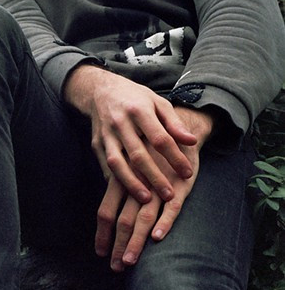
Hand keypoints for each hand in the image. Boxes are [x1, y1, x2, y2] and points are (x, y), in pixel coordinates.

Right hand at [64, 65, 198, 203]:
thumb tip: (192, 141)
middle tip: (170, 195)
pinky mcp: (96, 143)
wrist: (100, 90)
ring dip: (132, 183)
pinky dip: (117, 180)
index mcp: (139, 110)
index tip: (188, 173)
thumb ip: (174, 123)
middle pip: (138, 154)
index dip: (175, 157)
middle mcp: (120, 123)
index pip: (160, 138)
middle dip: (155, 177)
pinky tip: (128, 191)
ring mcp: (106, 135)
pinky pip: (105, 165)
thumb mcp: (158, 102)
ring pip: (117, 163)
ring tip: (147, 199)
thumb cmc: (135, 98)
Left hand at [92, 105, 213, 270]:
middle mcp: (136, 184)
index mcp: (121, 180)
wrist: (176, 126)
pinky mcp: (179, 185)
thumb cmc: (149, 149)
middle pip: (122, 220)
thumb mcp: (129, 165)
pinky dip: (164, 222)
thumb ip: (118, 185)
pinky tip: (158, 238)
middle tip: (115, 267)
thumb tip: (106, 209)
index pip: (105, 211)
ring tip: (129, 261)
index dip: (102, 234)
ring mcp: (157, 186)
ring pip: (143, 218)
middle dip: (117, 245)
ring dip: (135, 241)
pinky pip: (171, 207)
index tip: (99, 253)